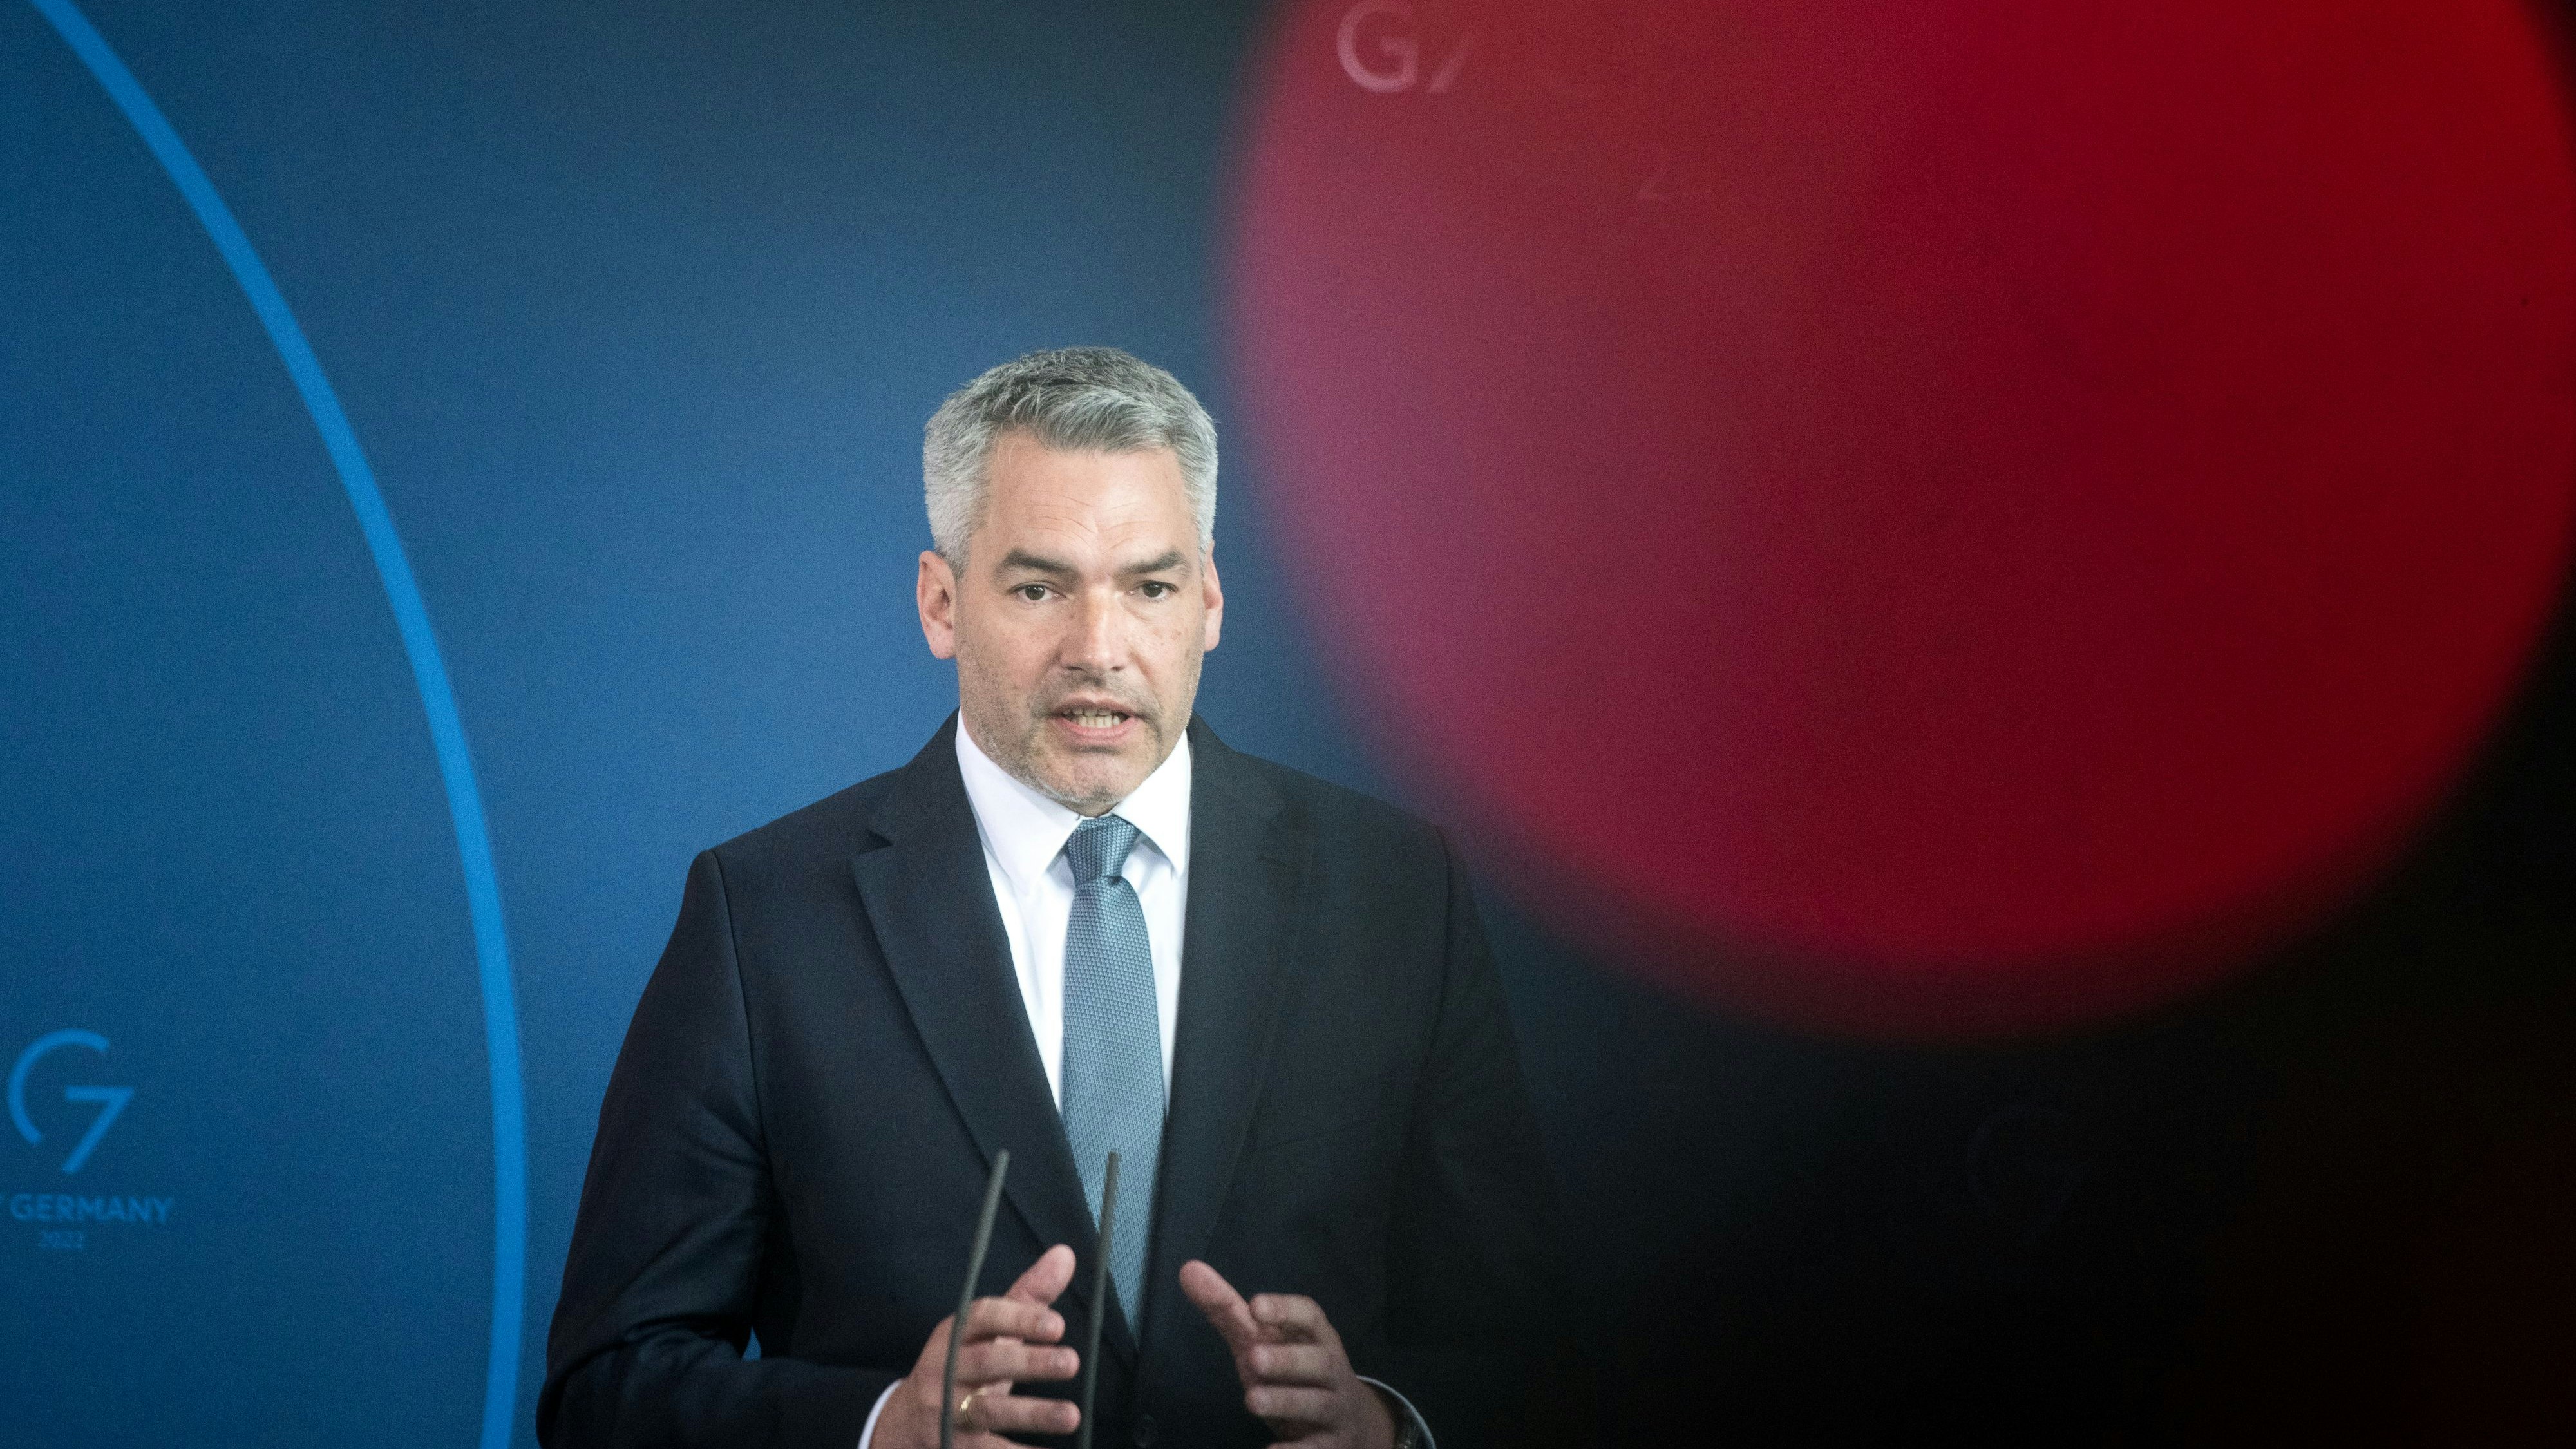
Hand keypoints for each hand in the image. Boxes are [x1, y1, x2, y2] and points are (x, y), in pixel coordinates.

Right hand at [874, 1244, 1082, 1448]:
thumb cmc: (962, 1367)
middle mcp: (947, 1370)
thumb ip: (1027, 1296)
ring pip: (987, 1410)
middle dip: (1028, 1363)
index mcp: (956, 1334)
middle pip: (986, 1363)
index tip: (1057, 1325)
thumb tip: (1067, 1254)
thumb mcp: (988, 1332)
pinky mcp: (953, 1446)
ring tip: (1072, 1416)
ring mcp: (946, 1410)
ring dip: (1031, 1413)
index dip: (1018, 1319)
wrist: (904, 1423)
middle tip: (1072, 1362)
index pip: (983, 1317)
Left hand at [1179, 1259, 1397, 1448]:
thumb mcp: (1263, 1341)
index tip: (1256, 1305)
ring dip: (1286, 1401)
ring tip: (1252, 1400)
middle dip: (1288, 1359)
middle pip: (1318, 1362)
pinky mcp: (1331, 1445)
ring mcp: (1334, 1410)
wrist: (1350, 1428)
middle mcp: (1331, 1371)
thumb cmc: (1295, 1374)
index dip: (1286, 1310)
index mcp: (1316, 1339)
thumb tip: (1187, 1270)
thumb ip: (1228, 1310)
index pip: (1311, 1317)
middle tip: (1253, 1358)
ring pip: (1317, 1404)